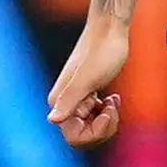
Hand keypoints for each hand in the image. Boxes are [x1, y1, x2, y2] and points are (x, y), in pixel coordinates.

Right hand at [47, 18, 130, 145]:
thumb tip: (52, 120)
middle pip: (83, 136)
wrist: (110, 28)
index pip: (75, 138)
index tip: (106, 112)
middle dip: (103, 127)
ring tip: (113, 100)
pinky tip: (113, 97)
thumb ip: (70, 100)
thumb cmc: (103, 51)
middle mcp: (62, 103)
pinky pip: (95, 116)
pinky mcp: (86, 93)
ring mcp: (75, 99)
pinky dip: (107, 111)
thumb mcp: (88, 78)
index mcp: (59, 102)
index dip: (95, 132)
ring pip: (90, 127)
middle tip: (112, 106)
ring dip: (107, 119)